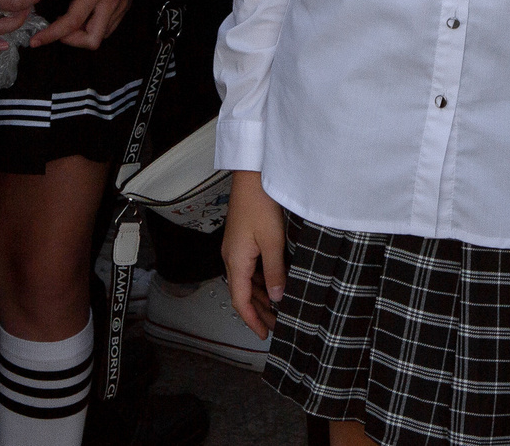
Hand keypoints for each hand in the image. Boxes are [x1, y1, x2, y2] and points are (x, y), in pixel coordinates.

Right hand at [222, 171, 286, 340]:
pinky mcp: (242, 239)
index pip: (240, 300)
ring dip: (260, 296)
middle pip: (242, 293)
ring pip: (246, 281)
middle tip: (276, 326)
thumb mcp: (273, 242)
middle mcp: (231, 257)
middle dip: (258, 311)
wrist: (253, 175)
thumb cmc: (260, 203)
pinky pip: (249, 267)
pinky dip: (261, 280)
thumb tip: (278, 298)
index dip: (252, 320)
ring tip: (277, 309)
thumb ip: (275, 272)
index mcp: (236, 261)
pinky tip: (274, 282)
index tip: (264, 334)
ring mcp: (236, 248)